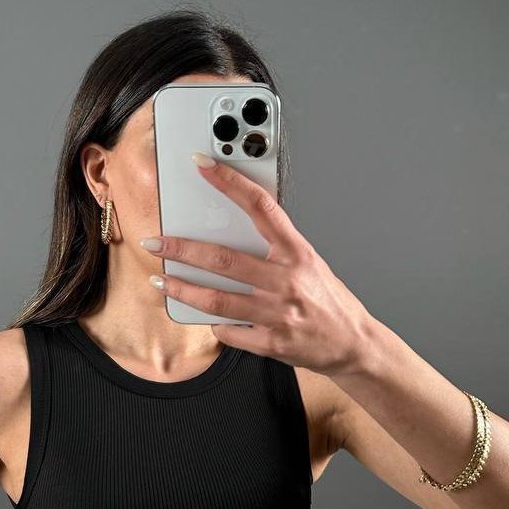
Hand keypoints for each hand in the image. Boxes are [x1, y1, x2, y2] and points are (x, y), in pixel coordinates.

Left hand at [141, 152, 375, 376]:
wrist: (353, 343)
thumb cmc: (328, 301)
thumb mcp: (308, 263)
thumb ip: (275, 249)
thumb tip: (233, 234)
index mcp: (297, 252)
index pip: (261, 207)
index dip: (230, 182)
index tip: (203, 164)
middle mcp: (286, 280)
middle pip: (223, 259)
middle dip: (182, 248)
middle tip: (155, 241)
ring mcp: (277, 313)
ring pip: (217, 299)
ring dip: (183, 289)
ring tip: (162, 280)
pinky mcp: (271, 343)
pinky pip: (230, 332)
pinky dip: (215, 325)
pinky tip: (205, 318)